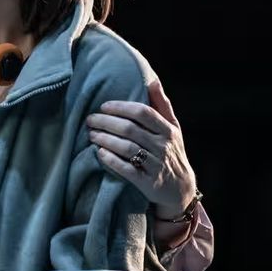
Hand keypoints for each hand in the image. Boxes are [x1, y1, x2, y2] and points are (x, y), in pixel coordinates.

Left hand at [86, 81, 196, 218]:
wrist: (181, 189)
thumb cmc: (172, 152)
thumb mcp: (173, 128)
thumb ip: (162, 105)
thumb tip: (153, 81)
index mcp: (168, 130)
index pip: (143, 112)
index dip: (121, 107)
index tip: (103, 106)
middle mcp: (163, 146)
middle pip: (130, 129)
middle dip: (106, 122)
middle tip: (90, 120)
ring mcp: (156, 165)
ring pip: (127, 148)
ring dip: (105, 139)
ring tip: (91, 134)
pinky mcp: (148, 183)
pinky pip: (127, 169)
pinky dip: (111, 160)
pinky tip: (99, 152)